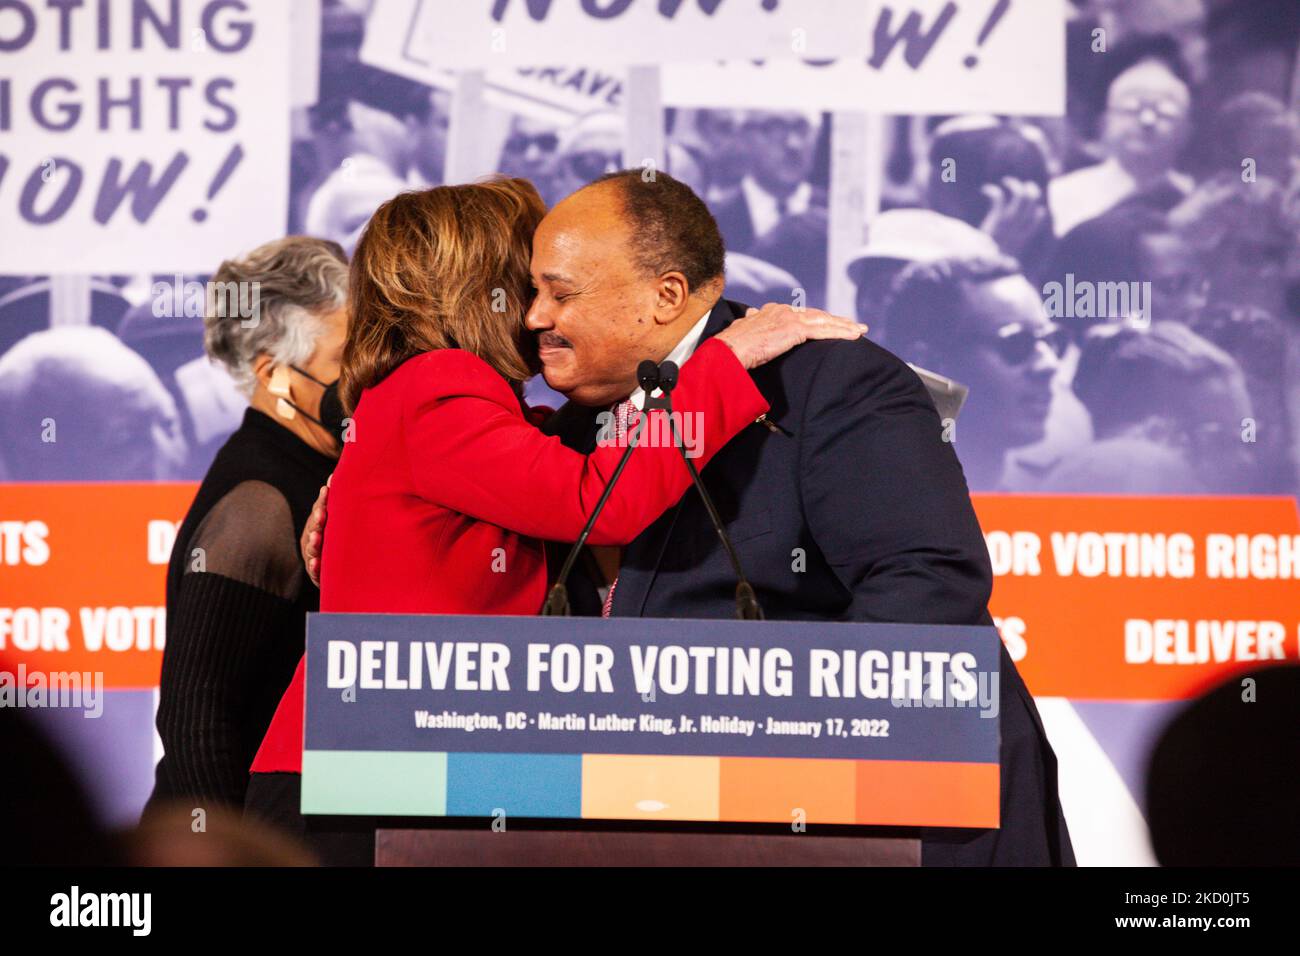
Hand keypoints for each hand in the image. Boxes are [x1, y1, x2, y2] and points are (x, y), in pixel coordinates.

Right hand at [302, 477, 329, 586]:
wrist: (342, 567)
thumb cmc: (339, 536)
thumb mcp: (337, 518)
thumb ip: (333, 501)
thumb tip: (334, 475)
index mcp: (319, 523)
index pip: (320, 509)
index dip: (323, 501)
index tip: (326, 491)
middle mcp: (314, 537)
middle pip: (314, 527)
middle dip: (317, 521)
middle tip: (322, 515)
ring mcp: (314, 555)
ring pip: (312, 549)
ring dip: (314, 543)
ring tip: (316, 537)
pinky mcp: (317, 573)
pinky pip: (315, 571)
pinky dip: (315, 567)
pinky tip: (316, 563)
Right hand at [715, 303, 864, 369]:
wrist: (727, 352)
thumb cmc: (731, 348)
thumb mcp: (743, 331)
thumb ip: (751, 322)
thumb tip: (751, 314)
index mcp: (771, 311)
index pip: (801, 314)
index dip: (818, 319)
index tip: (829, 323)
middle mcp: (782, 310)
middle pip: (817, 315)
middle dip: (837, 320)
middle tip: (854, 326)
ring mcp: (789, 319)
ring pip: (824, 321)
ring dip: (844, 326)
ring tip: (860, 331)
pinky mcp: (794, 330)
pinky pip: (823, 331)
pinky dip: (840, 333)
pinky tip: (854, 336)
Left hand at [980, 176, 1045, 258]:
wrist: (982, 265)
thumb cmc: (990, 263)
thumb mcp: (1004, 259)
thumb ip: (1011, 251)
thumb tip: (1015, 253)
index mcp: (1023, 237)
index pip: (1039, 216)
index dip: (1037, 209)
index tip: (1028, 208)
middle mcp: (1019, 227)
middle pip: (1032, 200)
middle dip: (1029, 188)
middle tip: (1020, 187)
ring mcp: (1009, 221)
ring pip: (1020, 195)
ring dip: (1014, 185)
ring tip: (1006, 181)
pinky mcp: (996, 218)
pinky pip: (1000, 197)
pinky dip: (993, 190)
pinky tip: (984, 189)